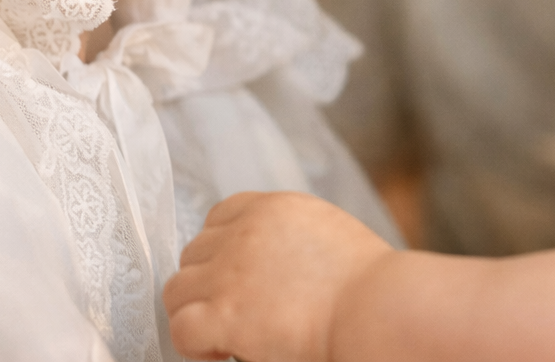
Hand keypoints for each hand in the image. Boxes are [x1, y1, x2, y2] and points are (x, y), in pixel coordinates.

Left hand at [164, 191, 393, 361]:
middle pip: (194, 253)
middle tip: (235, 313)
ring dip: (195, 313)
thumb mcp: (326, 232)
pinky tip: (220, 354)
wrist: (377, 308)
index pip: (218, 217)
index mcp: (271, 208)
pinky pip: (181, 328)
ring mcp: (230, 273)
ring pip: (177, 291)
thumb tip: (272, 265)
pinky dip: (194, 345)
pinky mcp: (224, 314)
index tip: (235, 277)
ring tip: (223, 337)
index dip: (220, 250)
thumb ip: (289, 237)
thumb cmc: (368, 283)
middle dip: (208, 284)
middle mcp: (243, 233)